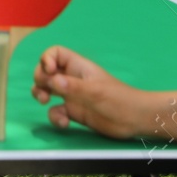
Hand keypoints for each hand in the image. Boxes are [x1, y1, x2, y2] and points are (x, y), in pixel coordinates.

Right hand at [32, 45, 154, 137]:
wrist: (136, 121)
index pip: (55, 54)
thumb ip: (73, 87)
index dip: (46, 59)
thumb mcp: (96, 92)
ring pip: (46, 90)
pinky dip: (55, 117)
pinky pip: (56, 111)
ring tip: (44, 101)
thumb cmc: (119, 100)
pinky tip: (64, 122)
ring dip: (40, 94)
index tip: (49, 71)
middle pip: (45, 72)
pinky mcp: (74, 112)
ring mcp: (72, 96)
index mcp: (77, 67)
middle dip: (40, 79)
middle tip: (45, 91)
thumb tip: (51, 81)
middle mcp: (71, 79)